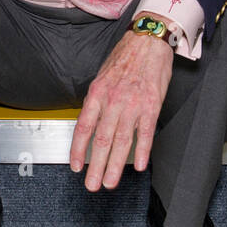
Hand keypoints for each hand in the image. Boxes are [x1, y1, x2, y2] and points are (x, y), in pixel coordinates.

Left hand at [69, 27, 173, 191]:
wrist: (148, 40)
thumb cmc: (125, 57)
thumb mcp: (102, 76)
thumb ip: (97, 101)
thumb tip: (90, 123)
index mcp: (97, 94)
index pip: (83, 128)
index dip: (78, 150)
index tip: (75, 167)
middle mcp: (112, 101)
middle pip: (102, 140)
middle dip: (96, 166)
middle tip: (92, 185)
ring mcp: (132, 104)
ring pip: (121, 141)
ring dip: (116, 165)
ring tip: (111, 182)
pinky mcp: (151, 105)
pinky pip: (145, 133)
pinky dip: (142, 151)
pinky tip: (139, 165)